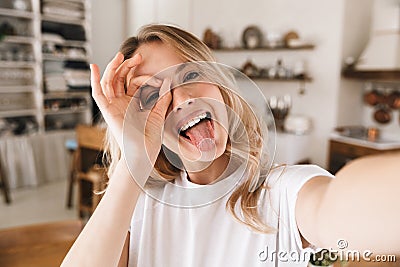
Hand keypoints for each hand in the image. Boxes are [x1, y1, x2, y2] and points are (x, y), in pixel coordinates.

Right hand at [90, 52, 171, 184]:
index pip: (134, 82)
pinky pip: (98, 93)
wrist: (143, 154)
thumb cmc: (150, 139)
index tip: (158, 78)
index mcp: (133, 103)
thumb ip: (163, 98)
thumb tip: (168, 81)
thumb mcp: (159, 114)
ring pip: (108, 81)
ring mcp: (113, 106)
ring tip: (120, 56)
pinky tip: (94, 67)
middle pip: (119, 78)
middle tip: (138, 56)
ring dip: (113, 67)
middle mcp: (121, 103)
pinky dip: (94, 80)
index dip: (144, 76)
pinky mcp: (107, 111)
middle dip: (127, 66)